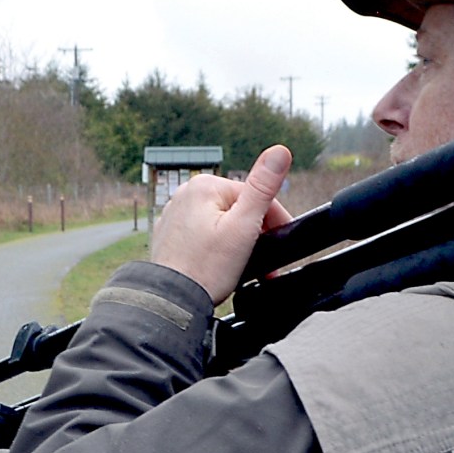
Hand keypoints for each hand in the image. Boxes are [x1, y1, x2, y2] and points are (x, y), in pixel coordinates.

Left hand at [151, 145, 295, 302]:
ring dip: (238, 242)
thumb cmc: (207, 269)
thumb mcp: (244, 227)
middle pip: (238, 209)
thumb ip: (263, 188)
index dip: (274, 222)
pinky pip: (203, 234)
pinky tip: (220, 266)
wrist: (172, 301)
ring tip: (243, 266)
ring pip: (221, 222)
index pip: (255, 196)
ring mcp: (176, 214)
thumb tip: (280, 151)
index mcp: (205, 185)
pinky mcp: (171, 234)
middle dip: (255, 234)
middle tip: (265, 263)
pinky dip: (217, 247)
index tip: (282, 244)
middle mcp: (186, 193)